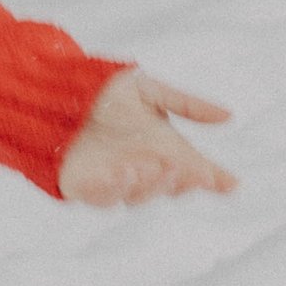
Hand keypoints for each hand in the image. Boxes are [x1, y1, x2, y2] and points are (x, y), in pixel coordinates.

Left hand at [57, 69, 238, 205]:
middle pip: (166, 188)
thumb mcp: (148, 91)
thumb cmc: (102, 90)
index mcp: (159, 151)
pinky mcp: (84, 187)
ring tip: (151, 164)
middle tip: (188, 169)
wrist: (55, 87)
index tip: (229, 182)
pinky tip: (123, 171)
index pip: (191, 173)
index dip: (210, 179)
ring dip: (149, 184)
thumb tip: (229, 116)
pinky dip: (115, 189)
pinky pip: (102, 198)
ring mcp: (112, 181)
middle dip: (179, 182)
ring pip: (138, 197)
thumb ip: (186, 104)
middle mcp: (139, 170)